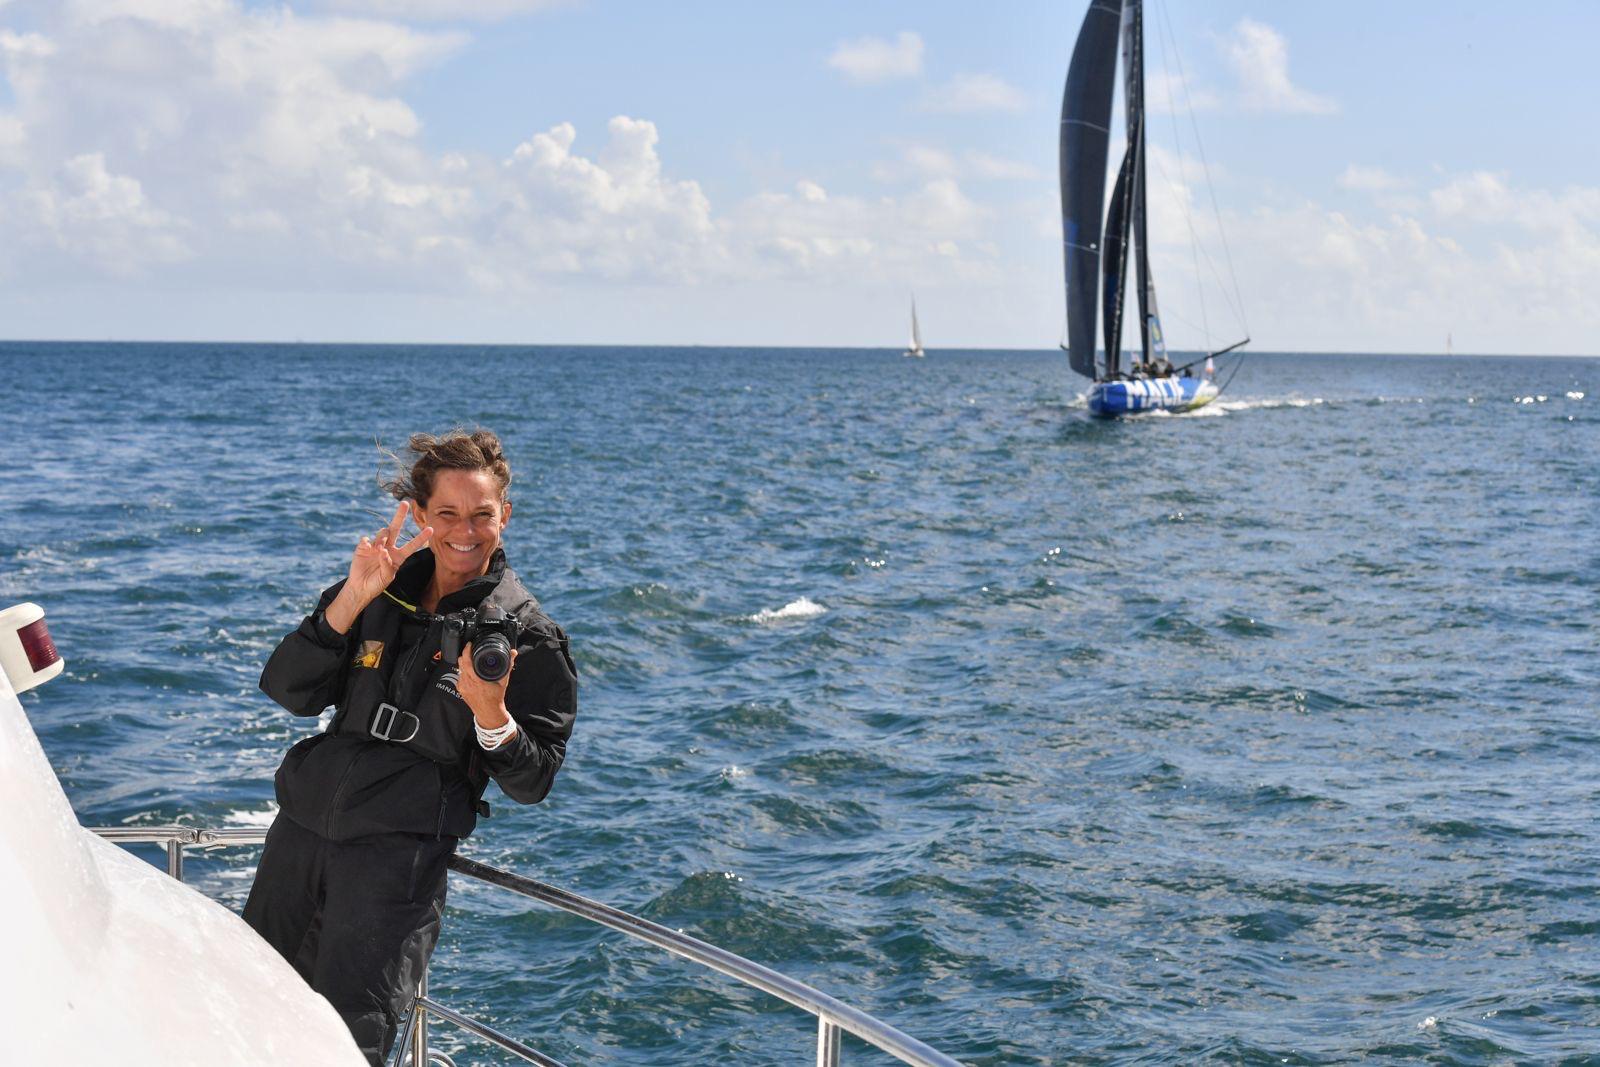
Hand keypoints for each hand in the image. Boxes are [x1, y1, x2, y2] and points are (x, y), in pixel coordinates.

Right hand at [325, 502, 431, 632]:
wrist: (361, 587)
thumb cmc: (377, 583)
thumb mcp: (387, 577)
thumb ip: (387, 565)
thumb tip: (383, 552)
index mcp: (398, 556)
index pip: (412, 545)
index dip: (421, 537)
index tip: (431, 529)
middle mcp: (389, 547)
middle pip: (395, 528)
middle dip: (400, 515)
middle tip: (405, 503)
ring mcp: (376, 546)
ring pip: (382, 533)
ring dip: (382, 538)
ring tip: (379, 549)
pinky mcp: (363, 547)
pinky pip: (366, 540)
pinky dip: (368, 543)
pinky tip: (368, 548)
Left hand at [457, 645, 517, 730]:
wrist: (489, 712)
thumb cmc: (496, 697)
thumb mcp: (503, 681)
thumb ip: (508, 666)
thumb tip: (513, 654)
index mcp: (477, 680)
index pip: (467, 661)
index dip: (466, 651)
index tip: (470, 644)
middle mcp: (467, 683)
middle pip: (460, 663)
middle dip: (464, 654)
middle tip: (470, 649)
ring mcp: (462, 687)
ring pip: (459, 669)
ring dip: (464, 663)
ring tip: (471, 660)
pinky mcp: (460, 689)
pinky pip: (459, 676)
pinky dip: (464, 672)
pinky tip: (470, 673)